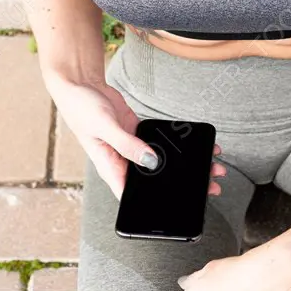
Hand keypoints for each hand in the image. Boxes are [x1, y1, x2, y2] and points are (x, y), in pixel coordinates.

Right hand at [46, 74, 225, 198]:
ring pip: (161, 163)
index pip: (132, 195)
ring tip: (209, 166)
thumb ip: (127, 145)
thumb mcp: (105, 128)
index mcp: (110, 167)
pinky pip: (160, 143)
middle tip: (208, 187)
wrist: (81, 84)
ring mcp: (131, 147)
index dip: (152, 204)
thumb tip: (150, 161)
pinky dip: (177, 146)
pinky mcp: (137, 133)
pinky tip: (194, 147)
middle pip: (154, 180)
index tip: (178, 207)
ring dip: (183, 165)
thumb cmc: (81, 108)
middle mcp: (122, 161)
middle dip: (180, 185)